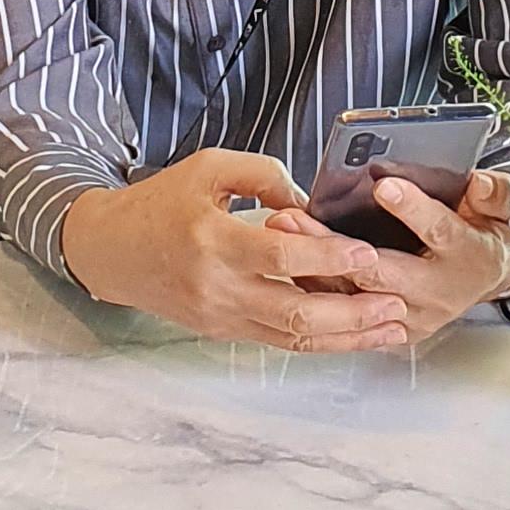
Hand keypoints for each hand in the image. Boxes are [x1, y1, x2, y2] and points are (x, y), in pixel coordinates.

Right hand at [60, 150, 414, 351]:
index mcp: (213, 241)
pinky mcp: (222, 331)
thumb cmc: (159, 203)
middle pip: (296, 312)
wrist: (110, 249)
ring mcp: (220, 316)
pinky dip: (319, 341)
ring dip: (346, 337)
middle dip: (353, 314)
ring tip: (391, 329)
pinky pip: (279, 341)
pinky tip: (351, 336)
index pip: (281, 257)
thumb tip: (310, 202)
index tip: (368, 254)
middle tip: (398, 304)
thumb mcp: (207, 168)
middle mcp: (218, 287)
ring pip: (293, 337)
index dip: (328, 257)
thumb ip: (263, 175)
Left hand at [262, 167, 509, 349]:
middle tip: (296, 218)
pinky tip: (287, 261)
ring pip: (352, 296)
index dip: (413, 211)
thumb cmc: (486, 231)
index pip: (439, 232)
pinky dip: (315, 288)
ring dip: (312, 266)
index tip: (385, 188)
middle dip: (333, 246)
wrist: (488, 273)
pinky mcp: (389, 328)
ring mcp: (409, 316)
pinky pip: (345, 312)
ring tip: (281, 231)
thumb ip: (495, 193)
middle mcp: (436, 293)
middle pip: (379, 272)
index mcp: (466, 256)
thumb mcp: (505, 205)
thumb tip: (476, 182)